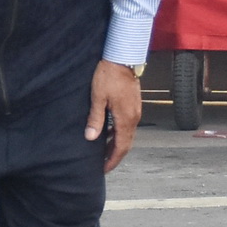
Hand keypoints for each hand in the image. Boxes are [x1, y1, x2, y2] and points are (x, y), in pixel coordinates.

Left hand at [85, 59, 143, 173]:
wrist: (122, 57)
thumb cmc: (109, 75)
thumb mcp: (97, 98)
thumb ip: (95, 119)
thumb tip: (91, 138)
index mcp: (126, 119)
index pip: (121, 147)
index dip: (112, 160)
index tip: (104, 169)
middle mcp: (134, 117)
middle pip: (126, 143)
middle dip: (114, 155)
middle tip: (103, 164)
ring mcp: (135, 111)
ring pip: (127, 134)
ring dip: (116, 144)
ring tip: (103, 151)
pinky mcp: (134, 104)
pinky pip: (127, 124)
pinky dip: (118, 132)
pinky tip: (108, 131)